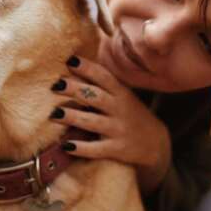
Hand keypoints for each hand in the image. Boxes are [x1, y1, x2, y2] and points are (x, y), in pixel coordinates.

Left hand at [50, 55, 171, 193]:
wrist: (155, 144)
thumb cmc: (129, 114)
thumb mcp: (122, 96)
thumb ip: (102, 83)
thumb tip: (72, 64)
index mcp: (120, 93)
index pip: (103, 77)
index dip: (87, 68)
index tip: (70, 60)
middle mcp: (119, 109)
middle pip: (95, 96)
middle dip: (75, 90)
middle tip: (56, 85)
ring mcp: (118, 130)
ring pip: (93, 122)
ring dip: (73, 117)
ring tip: (54, 114)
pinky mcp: (117, 150)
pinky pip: (96, 149)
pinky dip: (81, 148)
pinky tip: (66, 146)